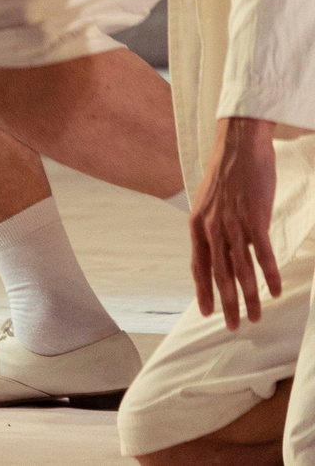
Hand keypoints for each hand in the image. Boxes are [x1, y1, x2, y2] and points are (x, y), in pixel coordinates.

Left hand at [194, 116, 281, 329]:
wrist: (239, 147)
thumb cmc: (227, 175)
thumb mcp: (210, 204)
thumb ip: (213, 228)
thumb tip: (222, 250)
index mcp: (197, 225)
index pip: (198, 266)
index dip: (202, 291)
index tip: (206, 312)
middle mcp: (212, 228)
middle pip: (219, 275)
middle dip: (227, 303)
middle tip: (234, 326)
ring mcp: (233, 224)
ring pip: (241, 270)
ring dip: (250, 296)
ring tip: (256, 316)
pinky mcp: (255, 219)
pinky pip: (264, 254)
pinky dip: (270, 275)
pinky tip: (276, 291)